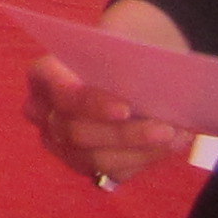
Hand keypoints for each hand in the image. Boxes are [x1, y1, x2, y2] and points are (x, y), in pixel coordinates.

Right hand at [25, 0, 197, 188]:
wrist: (125, 66)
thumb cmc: (119, 53)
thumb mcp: (119, 46)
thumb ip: (123, 63)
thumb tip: (143, 88)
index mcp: (43, 75)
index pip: (58, 93)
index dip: (90, 104)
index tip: (126, 109)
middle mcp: (43, 113)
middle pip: (76, 132)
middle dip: (124, 134)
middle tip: (164, 128)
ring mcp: (60, 143)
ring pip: (94, 158)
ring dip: (139, 150)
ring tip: (174, 135)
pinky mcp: (85, 164)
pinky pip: (114, 172)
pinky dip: (146, 158)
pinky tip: (172, 143)